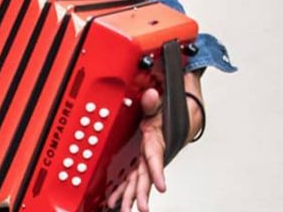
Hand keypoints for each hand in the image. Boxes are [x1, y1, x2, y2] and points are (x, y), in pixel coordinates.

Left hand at [106, 88, 165, 211]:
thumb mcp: (160, 105)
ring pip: (138, 181)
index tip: (162, 187)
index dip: (158, 172)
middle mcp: (151, 153)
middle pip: (146, 176)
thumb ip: (153, 103)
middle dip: (143, 193)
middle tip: (140, 208)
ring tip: (124, 210)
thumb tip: (151, 95)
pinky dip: (124, 190)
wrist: (181, 116)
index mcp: (155, 141)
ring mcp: (145, 158)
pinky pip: (131, 177)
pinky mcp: (140, 160)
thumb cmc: (170, 114)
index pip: (156, 158)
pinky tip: (116, 201)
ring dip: (132, 196)